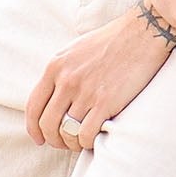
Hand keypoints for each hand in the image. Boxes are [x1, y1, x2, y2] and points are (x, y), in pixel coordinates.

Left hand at [26, 6, 175, 149]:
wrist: (142, 33)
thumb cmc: (112, 41)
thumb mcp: (76, 50)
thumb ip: (61, 71)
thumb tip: (53, 96)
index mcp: (56, 66)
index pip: (33, 105)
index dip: (33, 128)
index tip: (39, 138)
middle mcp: (66, 80)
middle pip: (47, 123)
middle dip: (53, 139)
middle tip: (62, 143)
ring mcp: (85, 92)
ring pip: (66, 132)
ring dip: (72, 143)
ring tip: (80, 141)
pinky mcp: (106, 102)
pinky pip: (86, 135)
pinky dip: (87, 142)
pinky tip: (95, 138)